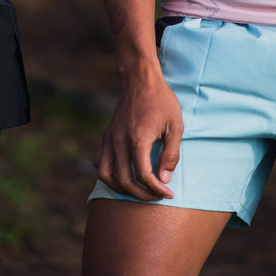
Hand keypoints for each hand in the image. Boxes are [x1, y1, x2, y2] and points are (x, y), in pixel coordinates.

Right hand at [93, 67, 182, 200]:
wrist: (141, 80)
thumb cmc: (162, 101)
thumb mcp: (175, 126)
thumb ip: (171, 154)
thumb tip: (164, 180)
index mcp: (138, 139)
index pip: (144, 176)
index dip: (157, 190)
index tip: (169, 194)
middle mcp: (120, 141)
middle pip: (124, 181)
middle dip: (141, 195)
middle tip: (156, 195)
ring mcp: (110, 139)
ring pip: (105, 176)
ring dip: (120, 189)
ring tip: (137, 191)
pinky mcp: (106, 136)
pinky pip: (99, 163)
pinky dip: (108, 175)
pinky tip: (122, 176)